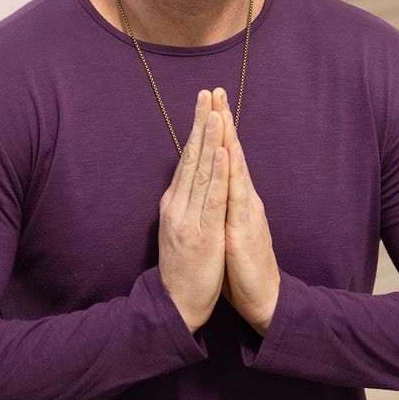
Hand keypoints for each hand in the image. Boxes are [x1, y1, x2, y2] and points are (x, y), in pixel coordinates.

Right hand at [158, 91, 229, 333]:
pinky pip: (212, 199)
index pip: (186, 159)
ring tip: (216, 113)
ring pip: (201, 172)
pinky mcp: (204, 234)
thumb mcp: (180, 232)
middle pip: (190, 157)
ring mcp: (189, 219)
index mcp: (174, 204)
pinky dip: (218, 174)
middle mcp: (178, 206)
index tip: (204, 103)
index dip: (195, 130)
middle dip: (199, 124)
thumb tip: (188, 184)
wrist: (176, 306)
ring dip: (209, 141)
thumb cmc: (183, 271)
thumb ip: (184, 206)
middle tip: (207, 92)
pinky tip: (223, 153)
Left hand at [210, 88, 280, 335]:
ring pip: (237, 169)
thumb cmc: (243, 267)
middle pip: (232, 154)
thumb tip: (213, 190)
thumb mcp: (227, 230)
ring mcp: (247, 212)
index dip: (217, 131)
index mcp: (236, 200)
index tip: (208, 103)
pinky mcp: (246, 229)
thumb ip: (222, 208)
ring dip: (229, 140)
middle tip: (215, 91)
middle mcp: (244, 200)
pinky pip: (238, 197)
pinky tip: (229, 155)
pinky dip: (233, 174)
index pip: (225, 158)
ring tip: (221, 112)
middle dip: (223, 122)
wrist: (263, 298)